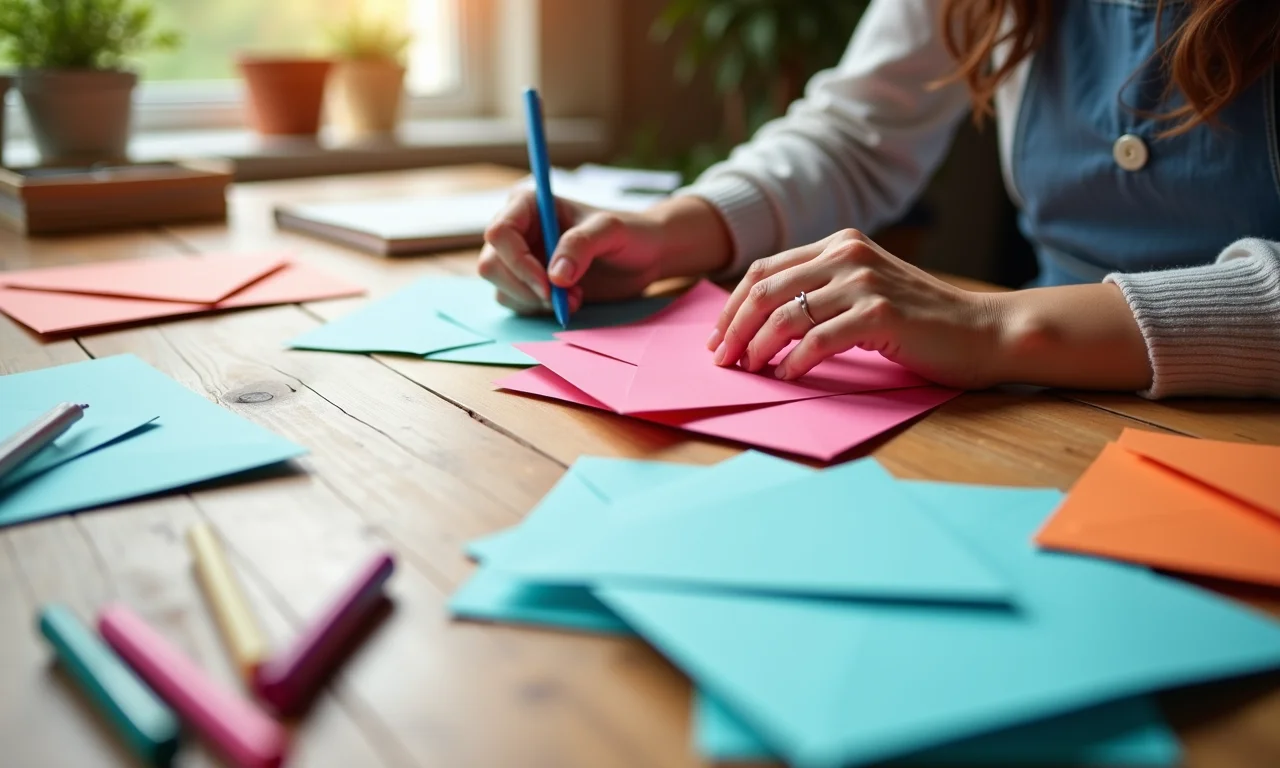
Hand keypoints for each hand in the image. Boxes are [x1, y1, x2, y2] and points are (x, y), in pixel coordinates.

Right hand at [478, 189, 671, 312]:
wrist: (645, 257)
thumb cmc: (629, 233)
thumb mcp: (611, 231)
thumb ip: (582, 245)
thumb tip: (554, 276)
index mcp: (529, 206)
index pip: (499, 233)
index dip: (517, 262)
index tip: (548, 284)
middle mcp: (518, 232)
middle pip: (491, 265)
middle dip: (525, 287)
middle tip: (562, 297)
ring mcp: (520, 260)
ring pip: (501, 288)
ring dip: (536, 302)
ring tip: (576, 297)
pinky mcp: (529, 285)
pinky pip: (516, 304)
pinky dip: (541, 310)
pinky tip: (571, 302)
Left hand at [707, 229, 1004, 388]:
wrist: (983, 331)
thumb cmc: (921, 321)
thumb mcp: (864, 291)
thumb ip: (822, 292)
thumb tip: (759, 323)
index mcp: (839, 243)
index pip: (764, 270)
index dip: (732, 307)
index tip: (717, 339)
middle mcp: (848, 254)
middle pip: (765, 292)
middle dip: (734, 330)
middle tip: (722, 361)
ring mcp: (864, 282)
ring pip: (785, 316)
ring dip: (758, 349)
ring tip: (750, 371)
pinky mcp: (879, 314)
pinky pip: (817, 341)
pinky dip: (793, 363)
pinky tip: (786, 377)